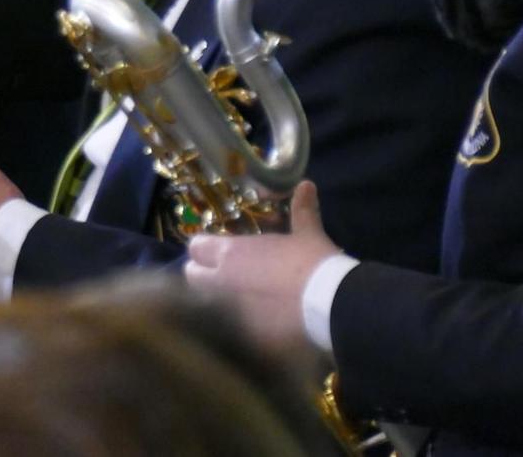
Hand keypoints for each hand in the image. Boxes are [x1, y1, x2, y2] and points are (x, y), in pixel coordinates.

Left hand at [183, 180, 338, 353]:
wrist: (330, 304)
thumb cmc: (314, 263)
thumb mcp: (308, 235)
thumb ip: (302, 211)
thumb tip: (306, 185)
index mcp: (230, 254)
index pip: (196, 247)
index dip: (204, 251)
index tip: (216, 254)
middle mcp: (220, 281)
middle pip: (192, 276)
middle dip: (203, 276)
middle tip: (224, 279)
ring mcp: (227, 312)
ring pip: (204, 305)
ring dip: (215, 302)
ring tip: (238, 305)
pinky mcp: (241, 337)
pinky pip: (227, 332)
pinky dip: (236, 330)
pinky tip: (253, 329)